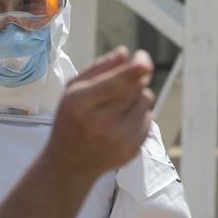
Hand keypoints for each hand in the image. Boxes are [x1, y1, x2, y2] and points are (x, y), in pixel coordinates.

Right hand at [47, 46, 153, 177]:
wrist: (69, 164)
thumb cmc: (70, 120)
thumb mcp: (72, 91)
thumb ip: (97, 69)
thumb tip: (125, 52)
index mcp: (81, 103)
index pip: (116, 83)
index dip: (134, 69)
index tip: (144, 60)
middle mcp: (100, 123)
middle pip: (135, 87)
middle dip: (136, 77)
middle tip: (130, 76)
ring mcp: (118, 139)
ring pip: (146, 101)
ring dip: (138, 95)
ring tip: (120, 103)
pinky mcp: (131, 150)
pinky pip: (148, 119)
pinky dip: (140, 114)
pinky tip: (122, 120)